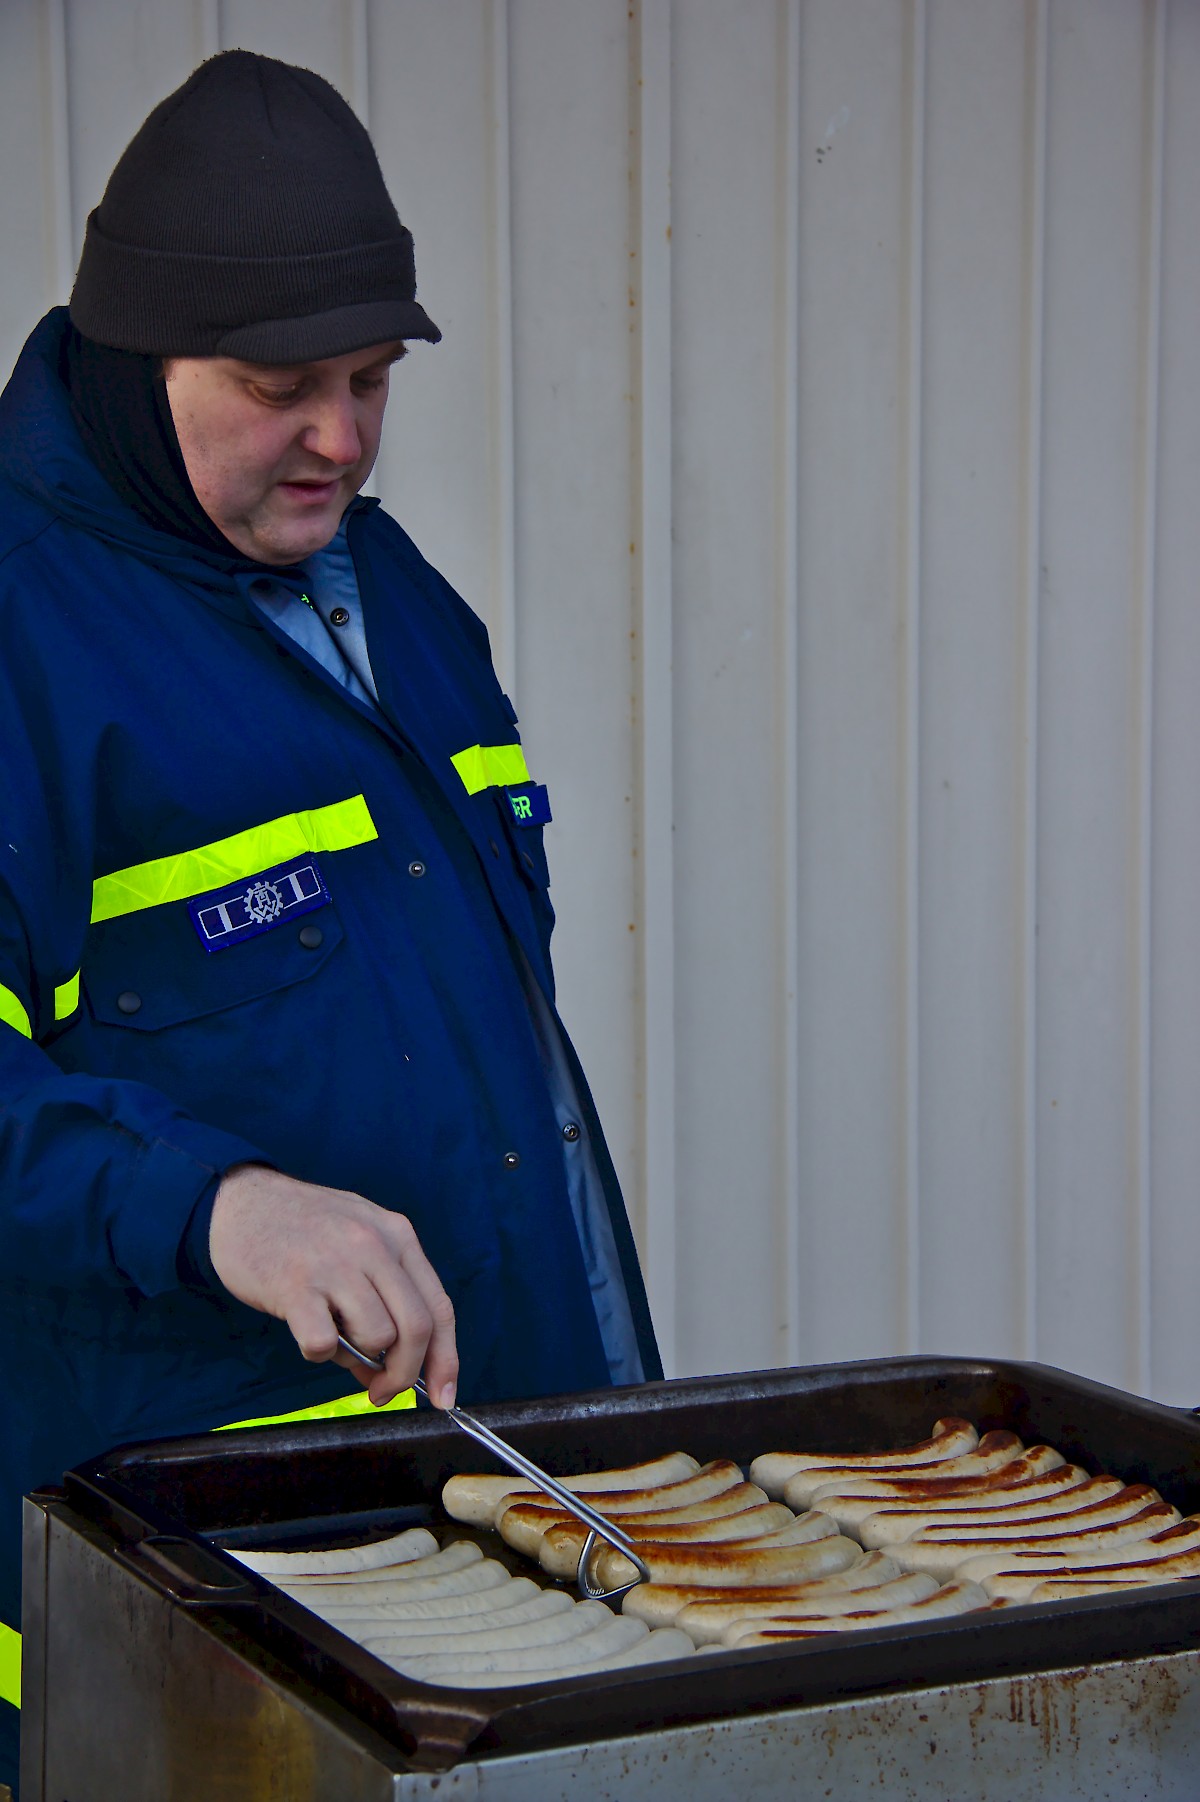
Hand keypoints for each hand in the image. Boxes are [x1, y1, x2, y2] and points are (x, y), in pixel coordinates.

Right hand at [209, 1164, 457, 1408]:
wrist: (240, 1201)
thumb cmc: (303, 1229)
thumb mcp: (356, 1247)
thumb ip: (382, 1301)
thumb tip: (390, 1373)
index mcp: (397, 1236)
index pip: (439, 1307)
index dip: (446, 1359)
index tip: (443, 1396)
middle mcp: (373, 1246)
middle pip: (417, 1328)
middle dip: (405, 1373)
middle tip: (382, 1391)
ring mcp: (336, 1264)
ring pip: (377, 1337)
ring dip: (358, 1357)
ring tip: (333, 1339)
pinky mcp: (295, 1285)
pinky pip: (323, 1343)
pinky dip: (318, 1353)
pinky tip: (305, 1332)